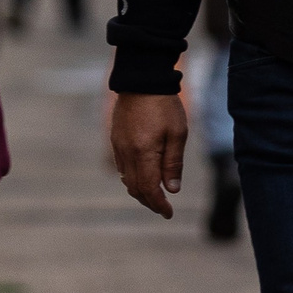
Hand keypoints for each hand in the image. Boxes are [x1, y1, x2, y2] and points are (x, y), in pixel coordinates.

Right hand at [109, 91, 187, 217]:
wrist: (141, 80)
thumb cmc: (164, 105)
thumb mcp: (177, 133)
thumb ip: (173, 163)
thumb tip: (172, 189)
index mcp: (144, 153)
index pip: (149, 189)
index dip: (158, 205)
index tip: (169, 213)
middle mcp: (127, 153)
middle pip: (135, 188)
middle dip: (149, 202)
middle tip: (163, 208)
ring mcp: (118, 146)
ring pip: (126, 179)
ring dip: (140, 191)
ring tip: (155, 195)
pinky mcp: (115, 139)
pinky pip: (121, 167)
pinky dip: (132, 177)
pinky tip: (143, 176)